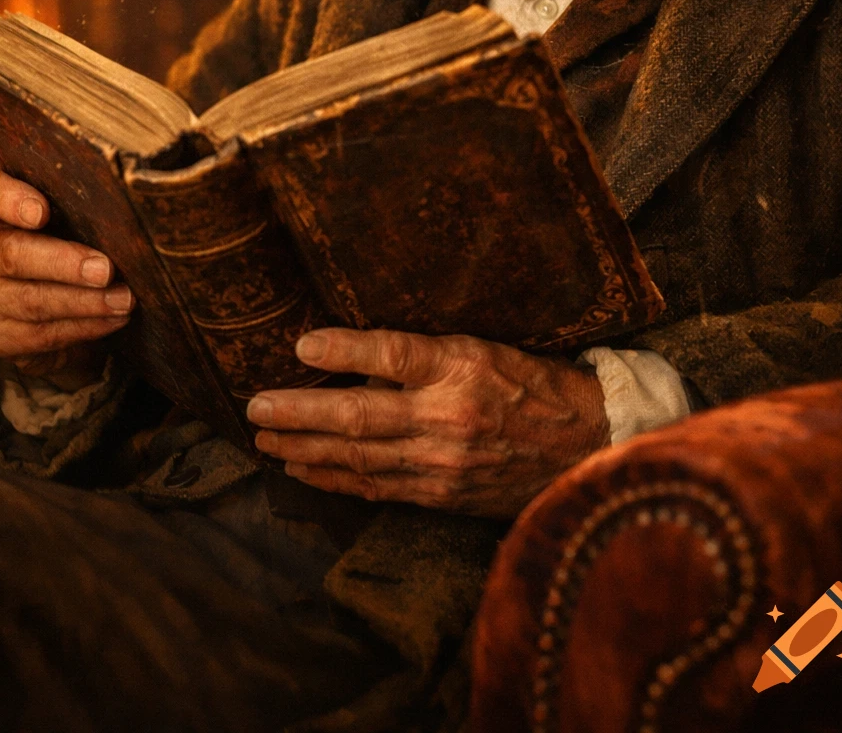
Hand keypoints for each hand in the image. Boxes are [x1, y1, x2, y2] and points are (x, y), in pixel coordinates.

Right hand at [0, 170, 132, 386]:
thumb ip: (79, 206)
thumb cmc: (64, 238)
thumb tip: (127, 210)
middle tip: (105, 270)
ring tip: (123, 299)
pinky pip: (39, 334)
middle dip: (63, 263)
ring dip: (83, 303)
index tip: (41, 212)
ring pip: (29, 301)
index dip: (12, 201)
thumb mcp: (66, 214)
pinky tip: (111, 320)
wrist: (48, 299)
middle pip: (10, 255)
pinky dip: (82, 328)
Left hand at [247, 328, 609, 517]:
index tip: (301, 345)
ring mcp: (443, 462)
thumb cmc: (530, 384)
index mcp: (464, 367)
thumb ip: (425, 354)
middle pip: (361, 414)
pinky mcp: (442, 495)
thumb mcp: (484, 347)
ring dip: (305, 448)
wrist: (585, 446)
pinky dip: (335, 479)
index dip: (345, 349)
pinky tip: (304, 469)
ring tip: (265, 438)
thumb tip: (357, 351)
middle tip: (256, 408)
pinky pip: (378, 486)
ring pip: (360, 456)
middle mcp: (450, 417)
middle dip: (300, 412)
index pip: (395, 354)